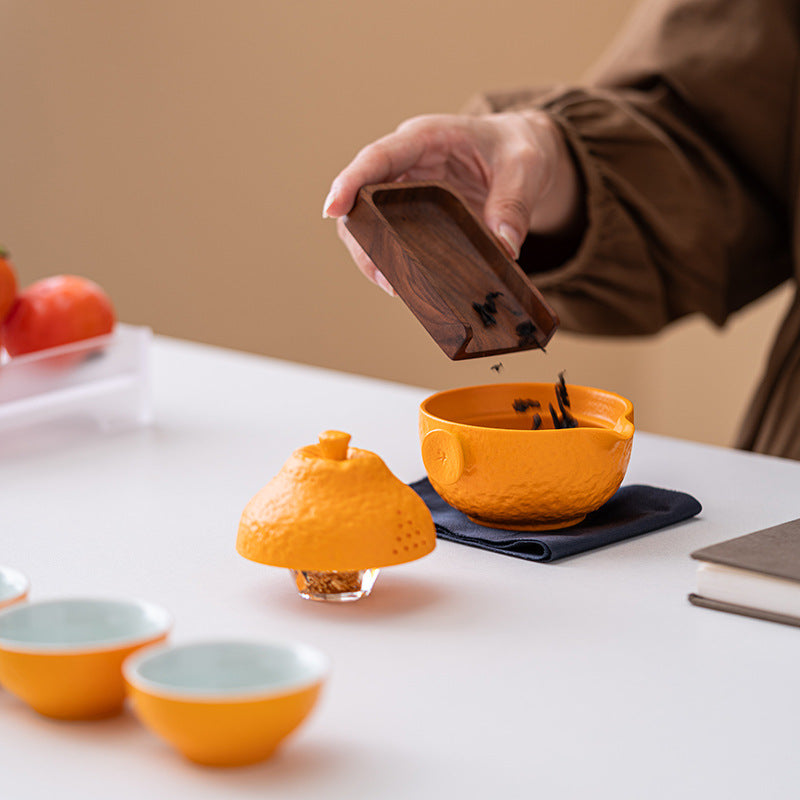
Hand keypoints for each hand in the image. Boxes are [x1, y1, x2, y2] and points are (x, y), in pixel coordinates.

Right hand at [323, 110, 580, 293]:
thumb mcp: (525, 167)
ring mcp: (404, 190)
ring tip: (393, 286)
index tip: (331, 209)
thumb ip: (515, 203)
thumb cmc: (518, 149)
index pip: (377, 157)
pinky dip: (390, 260)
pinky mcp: (410, 213)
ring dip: (372, 254)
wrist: (522, 154)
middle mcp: (406, 163)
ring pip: (367, 222)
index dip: (350, 182)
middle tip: (380, 273)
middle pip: (361, 197)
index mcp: (426, 138)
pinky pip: (388, 236)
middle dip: (360, 235)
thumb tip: (504, 247)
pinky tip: (404, 284)